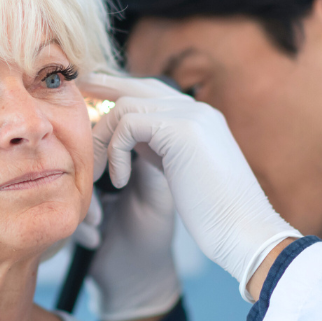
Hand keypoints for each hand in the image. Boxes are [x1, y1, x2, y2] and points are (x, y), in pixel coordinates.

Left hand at [84, 74, 300, 300]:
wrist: (245, 233)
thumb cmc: (216, 218)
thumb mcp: (183, 176)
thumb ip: (161, 152)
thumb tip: (132, 141)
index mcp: (200, 120)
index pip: (152, 94)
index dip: (119, 95)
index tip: (91, 102)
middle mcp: (197, 110)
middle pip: (137, 86)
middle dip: (102, 89)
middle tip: (76, 94)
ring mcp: (191, 115)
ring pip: (125, 106)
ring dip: (103, 140)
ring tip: (100, 174)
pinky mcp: (181, 128)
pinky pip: (128, 124)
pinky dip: (116, 153)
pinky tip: (120, 183)